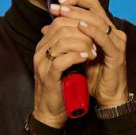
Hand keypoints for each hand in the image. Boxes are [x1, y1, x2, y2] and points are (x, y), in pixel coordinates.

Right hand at [33, 1, 95, 127]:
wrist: (50, 112)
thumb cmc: (61, 87)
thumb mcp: (65, 62)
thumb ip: (69, 47)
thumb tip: (83, 32)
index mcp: (43, 46)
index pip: (59, 22)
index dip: (78, 24)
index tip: (93, 34)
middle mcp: (40, 52)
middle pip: (60, 27)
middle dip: (82, 32)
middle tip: (96, 42)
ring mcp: (42, 64)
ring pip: (62, 41)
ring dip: (82, 44)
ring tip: (93, 52)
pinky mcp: (48, 77)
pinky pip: (61, 60)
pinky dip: (77, 56)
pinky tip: (87, 58)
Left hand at [46, 0, 128, 107]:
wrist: (106, 97)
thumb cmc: (93, 76)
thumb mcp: (75, 54)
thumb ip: (64, 39)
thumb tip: (45, 28)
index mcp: (103, 30)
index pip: (91, 6)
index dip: (75, 0)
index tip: (57, 3)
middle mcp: (112, 32)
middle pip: (94, 10)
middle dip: (74, 6)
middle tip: (57, 7)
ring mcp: (116, 42)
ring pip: (98, 21)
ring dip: (80, 15)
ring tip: (64, 13)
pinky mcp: (117, 54)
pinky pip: (105, 39)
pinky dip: (92, 31)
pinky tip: (80, 27)